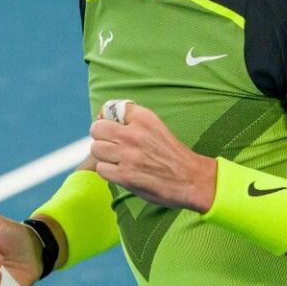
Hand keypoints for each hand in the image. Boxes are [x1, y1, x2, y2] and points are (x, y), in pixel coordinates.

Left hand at [89, 101, 216, 212]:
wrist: (191, 179)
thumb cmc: (172, 154)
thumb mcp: (156, 126)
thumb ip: (132, 121)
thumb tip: (102, 117)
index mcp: (143, 118)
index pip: (110, 108)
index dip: (107, 119)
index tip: (112, 128)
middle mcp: (134, 133)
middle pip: (97, 128)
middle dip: (101, 138)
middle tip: (110, 146)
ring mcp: (128, 154)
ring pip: (96, 149)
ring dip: (103, 157)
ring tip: (116, 161)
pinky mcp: (125, 175)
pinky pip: (100, 169)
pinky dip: (107, 172)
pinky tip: (120, 173)